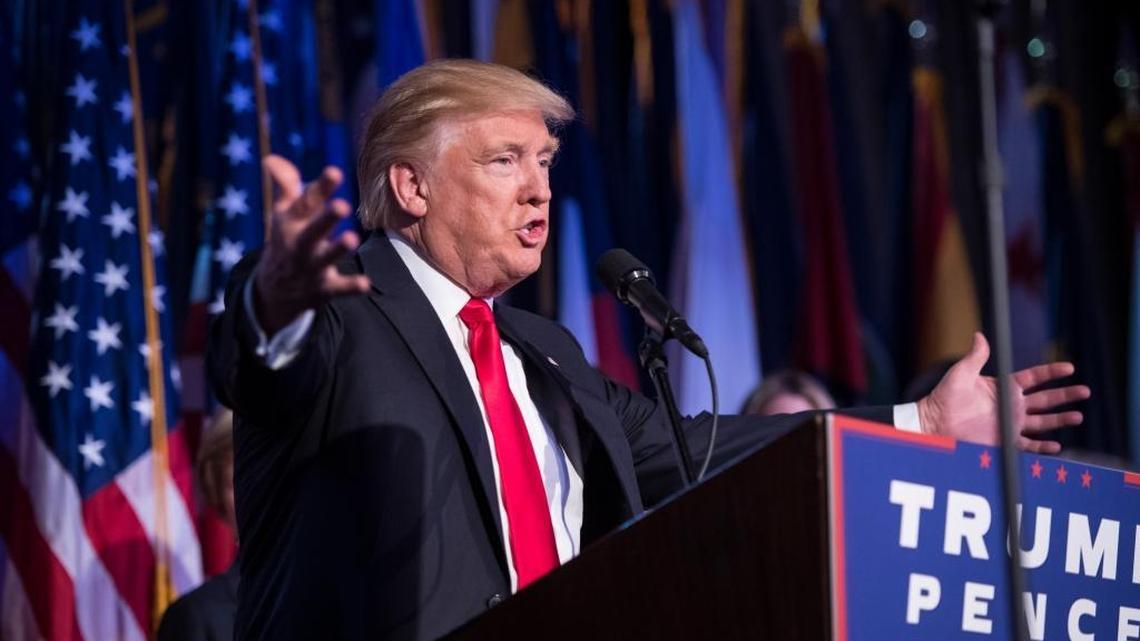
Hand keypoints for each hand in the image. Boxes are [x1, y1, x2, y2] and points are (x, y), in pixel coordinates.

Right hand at [253, 155, 370, 333]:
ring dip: (337, 249)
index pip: (306, 202)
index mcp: (291, 222)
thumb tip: (271, 159)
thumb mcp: (284, 213)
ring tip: (352, 239)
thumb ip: (286, 185)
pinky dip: (351, 287)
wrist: (273, 290)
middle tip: (341, 206)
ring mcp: (311, 266)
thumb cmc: (286, 240)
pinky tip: (366, 283)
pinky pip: (338, 289)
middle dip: (326, 219)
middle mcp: (299, 243)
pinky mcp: (323, 288)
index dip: (321, 187)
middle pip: (312, 230)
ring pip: (324, 258)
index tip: (335, 172)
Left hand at [916, 332, 1089, 452]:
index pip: (1035, 377)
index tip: (1069, 368)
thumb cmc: (944, 396)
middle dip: (1066, 395)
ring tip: (1078, 416)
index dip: (1052, 372)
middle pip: (1046, 399)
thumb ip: (975, 357)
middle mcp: (1011, 405)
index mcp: (1004, 387)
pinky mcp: (1005, 441)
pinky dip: (1043, 447)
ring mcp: (1010, 423)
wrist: (935, 423)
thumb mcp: (961, 373)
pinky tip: (1057, 446)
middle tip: (1085, 391)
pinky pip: (1029, 445)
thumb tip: (981, 335)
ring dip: (1061, 419)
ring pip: (1043, 422)